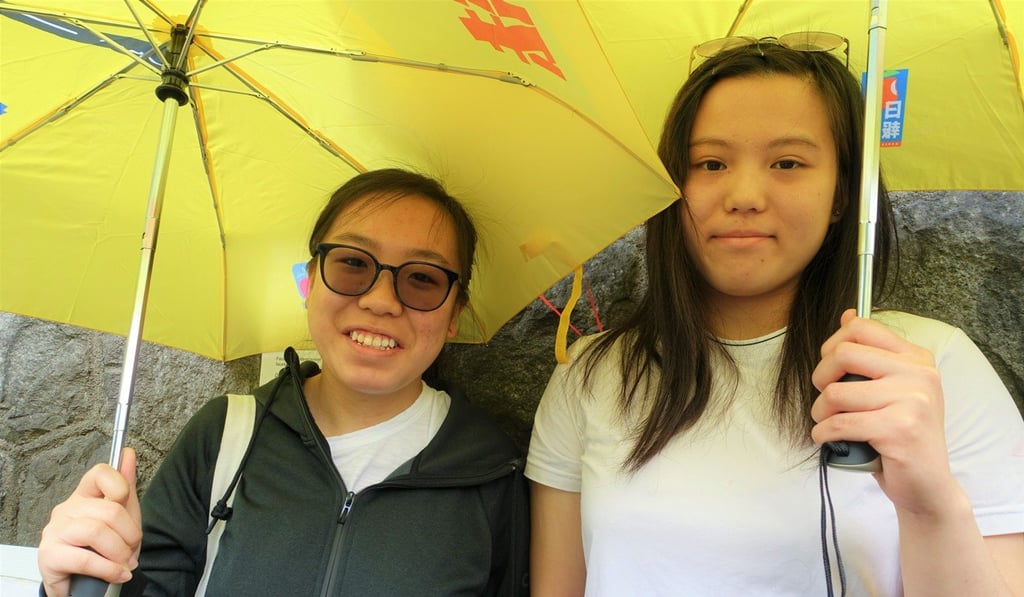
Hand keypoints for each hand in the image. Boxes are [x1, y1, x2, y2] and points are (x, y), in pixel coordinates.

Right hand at [38, 448, 141, 596]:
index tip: (126, 503)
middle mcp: (67, 508)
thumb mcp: (122, 518)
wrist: (82, 584)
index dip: (121, 486)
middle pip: (109, 509)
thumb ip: (125, 487)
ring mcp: (55, 530)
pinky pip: (86, 559)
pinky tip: (118, 573)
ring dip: (120, 552)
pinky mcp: (49, 555)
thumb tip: (128, 453)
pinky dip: (109, 569)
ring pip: (97, 532)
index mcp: (85, 495)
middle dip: (130, 533)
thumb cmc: (103, 549)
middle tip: (132, 548)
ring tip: (125, 563)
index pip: (100, 473)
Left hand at [810, 310, 958, 516]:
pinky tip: (829, 440)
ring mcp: (912, 402)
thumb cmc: (901, 436)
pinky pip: (839, 423)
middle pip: (843, 354)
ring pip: (835, 393)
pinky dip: (823, 434)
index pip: (861, 327)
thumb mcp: (892, 389)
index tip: (831, 369)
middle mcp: (919, 374)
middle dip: (820, 378)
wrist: (927, 486)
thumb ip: (872, 354)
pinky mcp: (899, 430)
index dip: (832, 345)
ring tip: (829, 424)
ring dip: (820, 413)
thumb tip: (847, 314)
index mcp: (917, 359)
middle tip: (826, 399)